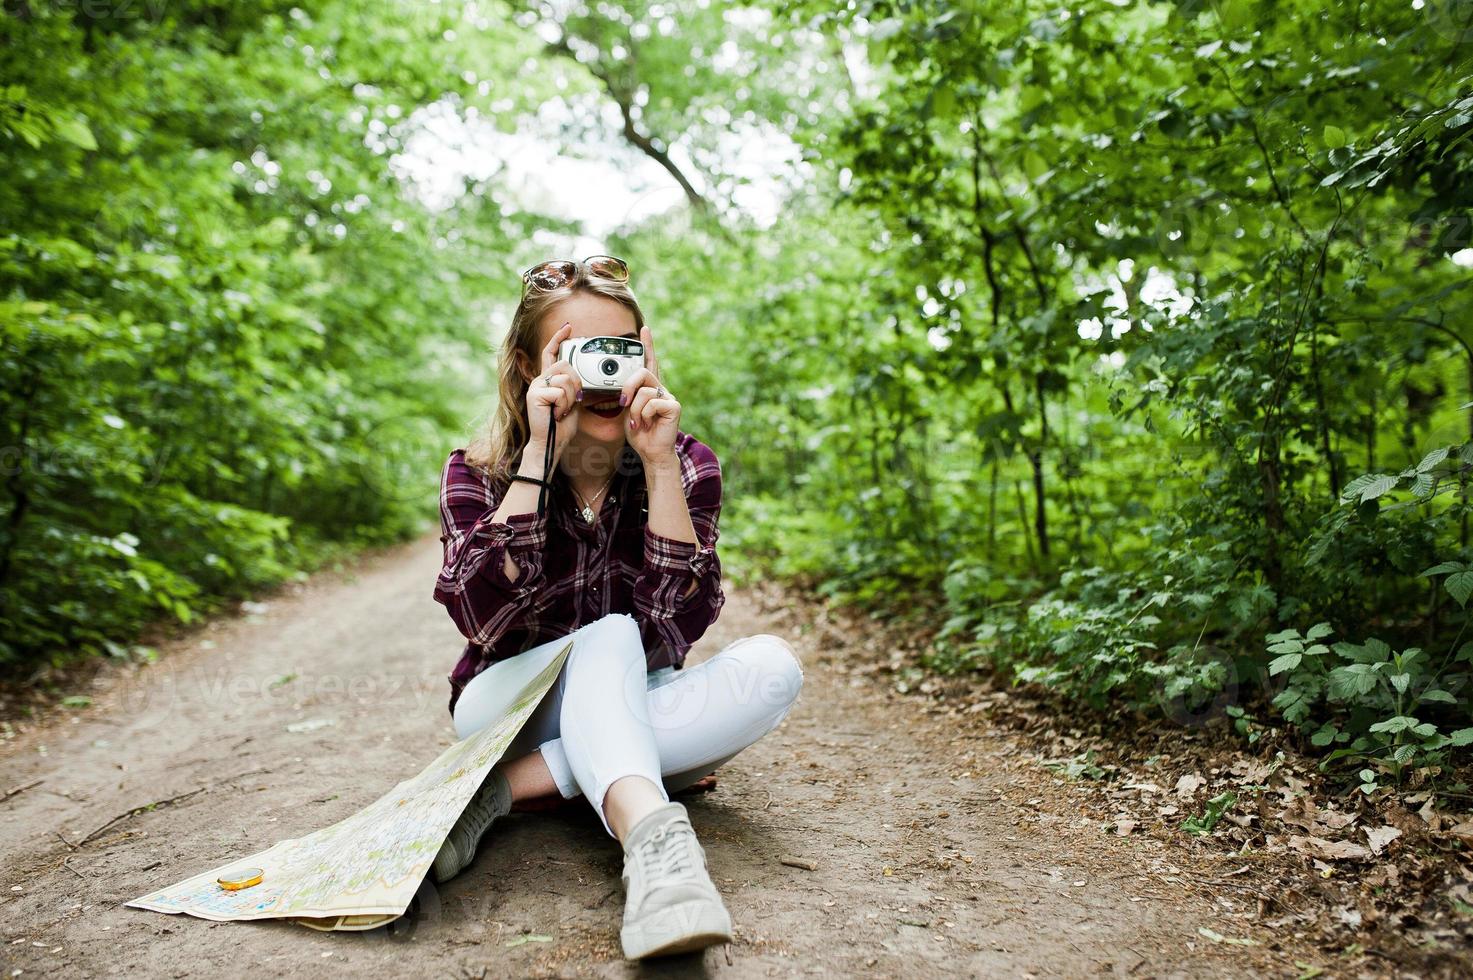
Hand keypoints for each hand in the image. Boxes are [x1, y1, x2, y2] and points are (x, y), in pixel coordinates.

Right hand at [525, 321, 583, 450]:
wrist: (551, 443)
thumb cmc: (561, 425)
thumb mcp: (572, 401)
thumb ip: (574, 386)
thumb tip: (582, 377)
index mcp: (549, 380)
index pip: (552, 353)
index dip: (559, 339)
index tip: (568, 327)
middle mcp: (540, 380)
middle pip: (566, 366)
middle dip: (576, 384)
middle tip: (572, 402)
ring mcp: (536, 386)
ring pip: (566, 379)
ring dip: (571, 398)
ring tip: (562, 410)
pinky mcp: (535, 394)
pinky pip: (560, 392)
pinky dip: (564, 405)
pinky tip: (556, 414)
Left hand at [621, 326, 679, 463]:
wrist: (651, 452)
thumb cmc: (640, 433)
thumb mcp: (626, 411)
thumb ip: (626, 395)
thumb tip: (619, 388)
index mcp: (649, 388)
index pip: (649, 362)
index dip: (647, 345)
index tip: (644, 329)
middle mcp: (660, 389)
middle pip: (642, 373)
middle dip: (628, 388)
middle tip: (624, 403)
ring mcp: (668, 397)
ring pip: (644, 392)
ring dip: (634, 410)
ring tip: (638, 422)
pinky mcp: (674, 406)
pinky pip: (651, 403)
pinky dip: (643, 415)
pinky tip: (647, 424)